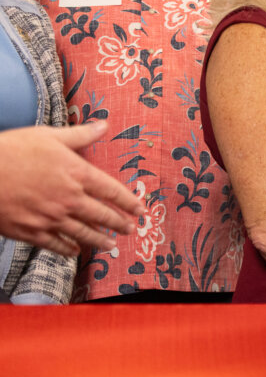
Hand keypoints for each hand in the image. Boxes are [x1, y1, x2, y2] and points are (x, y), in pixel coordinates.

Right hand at [0, 122, 143, 255]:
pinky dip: (69, 249)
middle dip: (119, 223)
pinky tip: (76, 251)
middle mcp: (69, 199)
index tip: (140, 210)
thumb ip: (80, 134)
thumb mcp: (49, 136)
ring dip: (100, 241)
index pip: (112, 192)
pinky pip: (56, 245)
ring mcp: (50, 218)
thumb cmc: (12, 150)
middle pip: (102, 216)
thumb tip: (105, 125)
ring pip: (83, 234)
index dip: (129, 202)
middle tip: (131, 229)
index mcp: (77, 174)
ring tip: (112, 245)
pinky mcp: (31, 232)